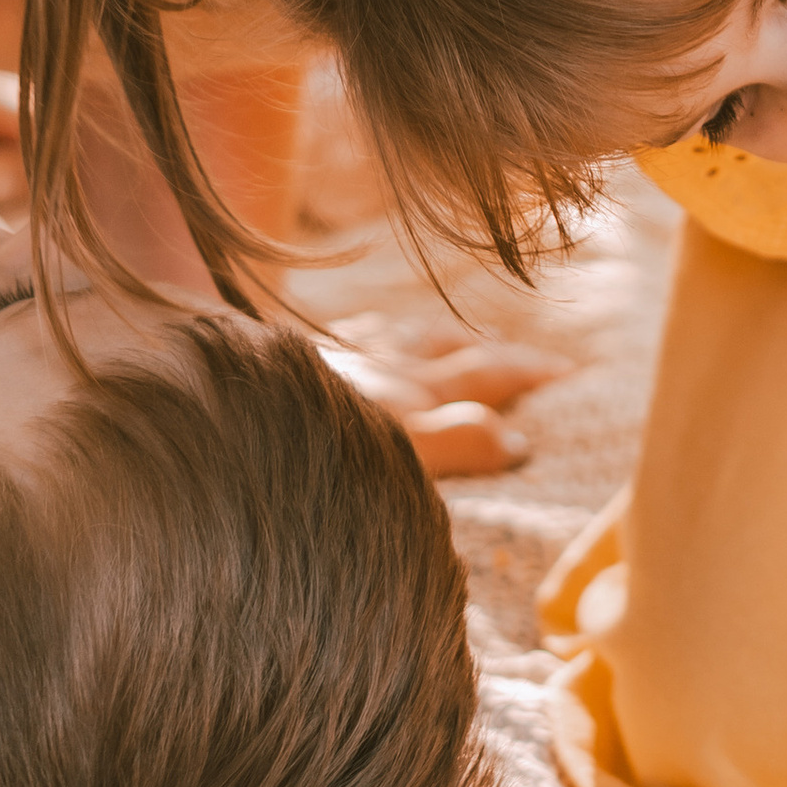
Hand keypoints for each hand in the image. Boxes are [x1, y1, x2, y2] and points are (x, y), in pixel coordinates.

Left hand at [315, 311, 566, 479]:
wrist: (218, 394)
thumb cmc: (303, 439)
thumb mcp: (393, 450)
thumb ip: (456, 441)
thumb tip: (521, 440)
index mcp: (410, 395)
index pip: (485, 387)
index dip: (527, 386)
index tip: (568, 388)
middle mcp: (383, 368)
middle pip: (456, 357)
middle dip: (505, 361)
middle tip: (548, 364)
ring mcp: (341, 356)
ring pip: (408, 340)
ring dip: (448, 343)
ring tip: (471, 344)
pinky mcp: (299, 355)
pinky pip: (358, 336)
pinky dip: (385, 337)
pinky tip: (377, 340)